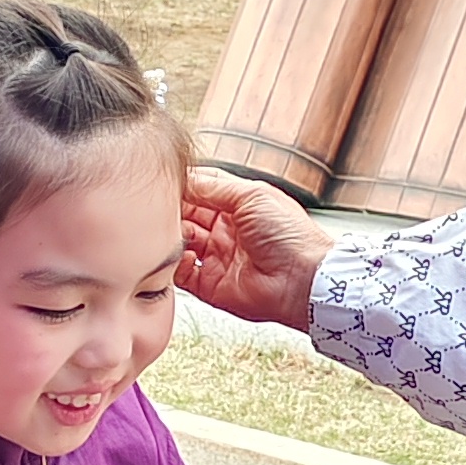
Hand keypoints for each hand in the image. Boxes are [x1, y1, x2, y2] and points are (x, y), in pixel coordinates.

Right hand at [181, 170, 330, 332]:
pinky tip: (182, 253)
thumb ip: (213, 186)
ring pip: (182, 242)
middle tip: (162, 206)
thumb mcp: (251, 195)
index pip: (202, 190)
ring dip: (174, 234)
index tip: (167, 182)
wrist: (303, 279)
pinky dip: (175, 263)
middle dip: (175, 209)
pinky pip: (182, 273)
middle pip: (188, 214)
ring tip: (173, 229)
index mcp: (240, 206)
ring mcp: (218, 258)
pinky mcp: (211, 285)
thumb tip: (185, 179)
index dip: (186, 185)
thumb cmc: (290, 235)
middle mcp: (227, 231)